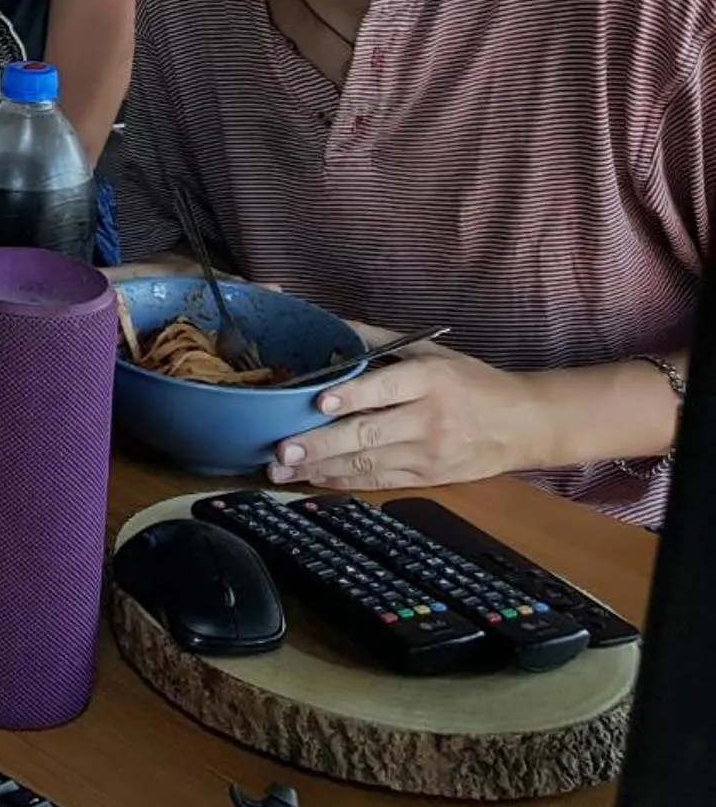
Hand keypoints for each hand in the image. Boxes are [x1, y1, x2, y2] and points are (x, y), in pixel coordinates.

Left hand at [269, 340, 542, 490]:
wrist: (525, 424)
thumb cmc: (472, 381)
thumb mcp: (433, 351)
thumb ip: (381, 339)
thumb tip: (332, 323)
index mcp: (431, 379)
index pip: (387, 387)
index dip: (352, 396)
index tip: (318, 401)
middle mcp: (430, 418)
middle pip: (369, 433)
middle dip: (320, 443)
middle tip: (280, 449)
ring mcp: (429, 453)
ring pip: (368, 463)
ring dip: (321, 468)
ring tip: (280, 469)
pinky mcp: (429, 478)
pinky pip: (380, 482)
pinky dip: (344, 481)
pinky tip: (314, 478)